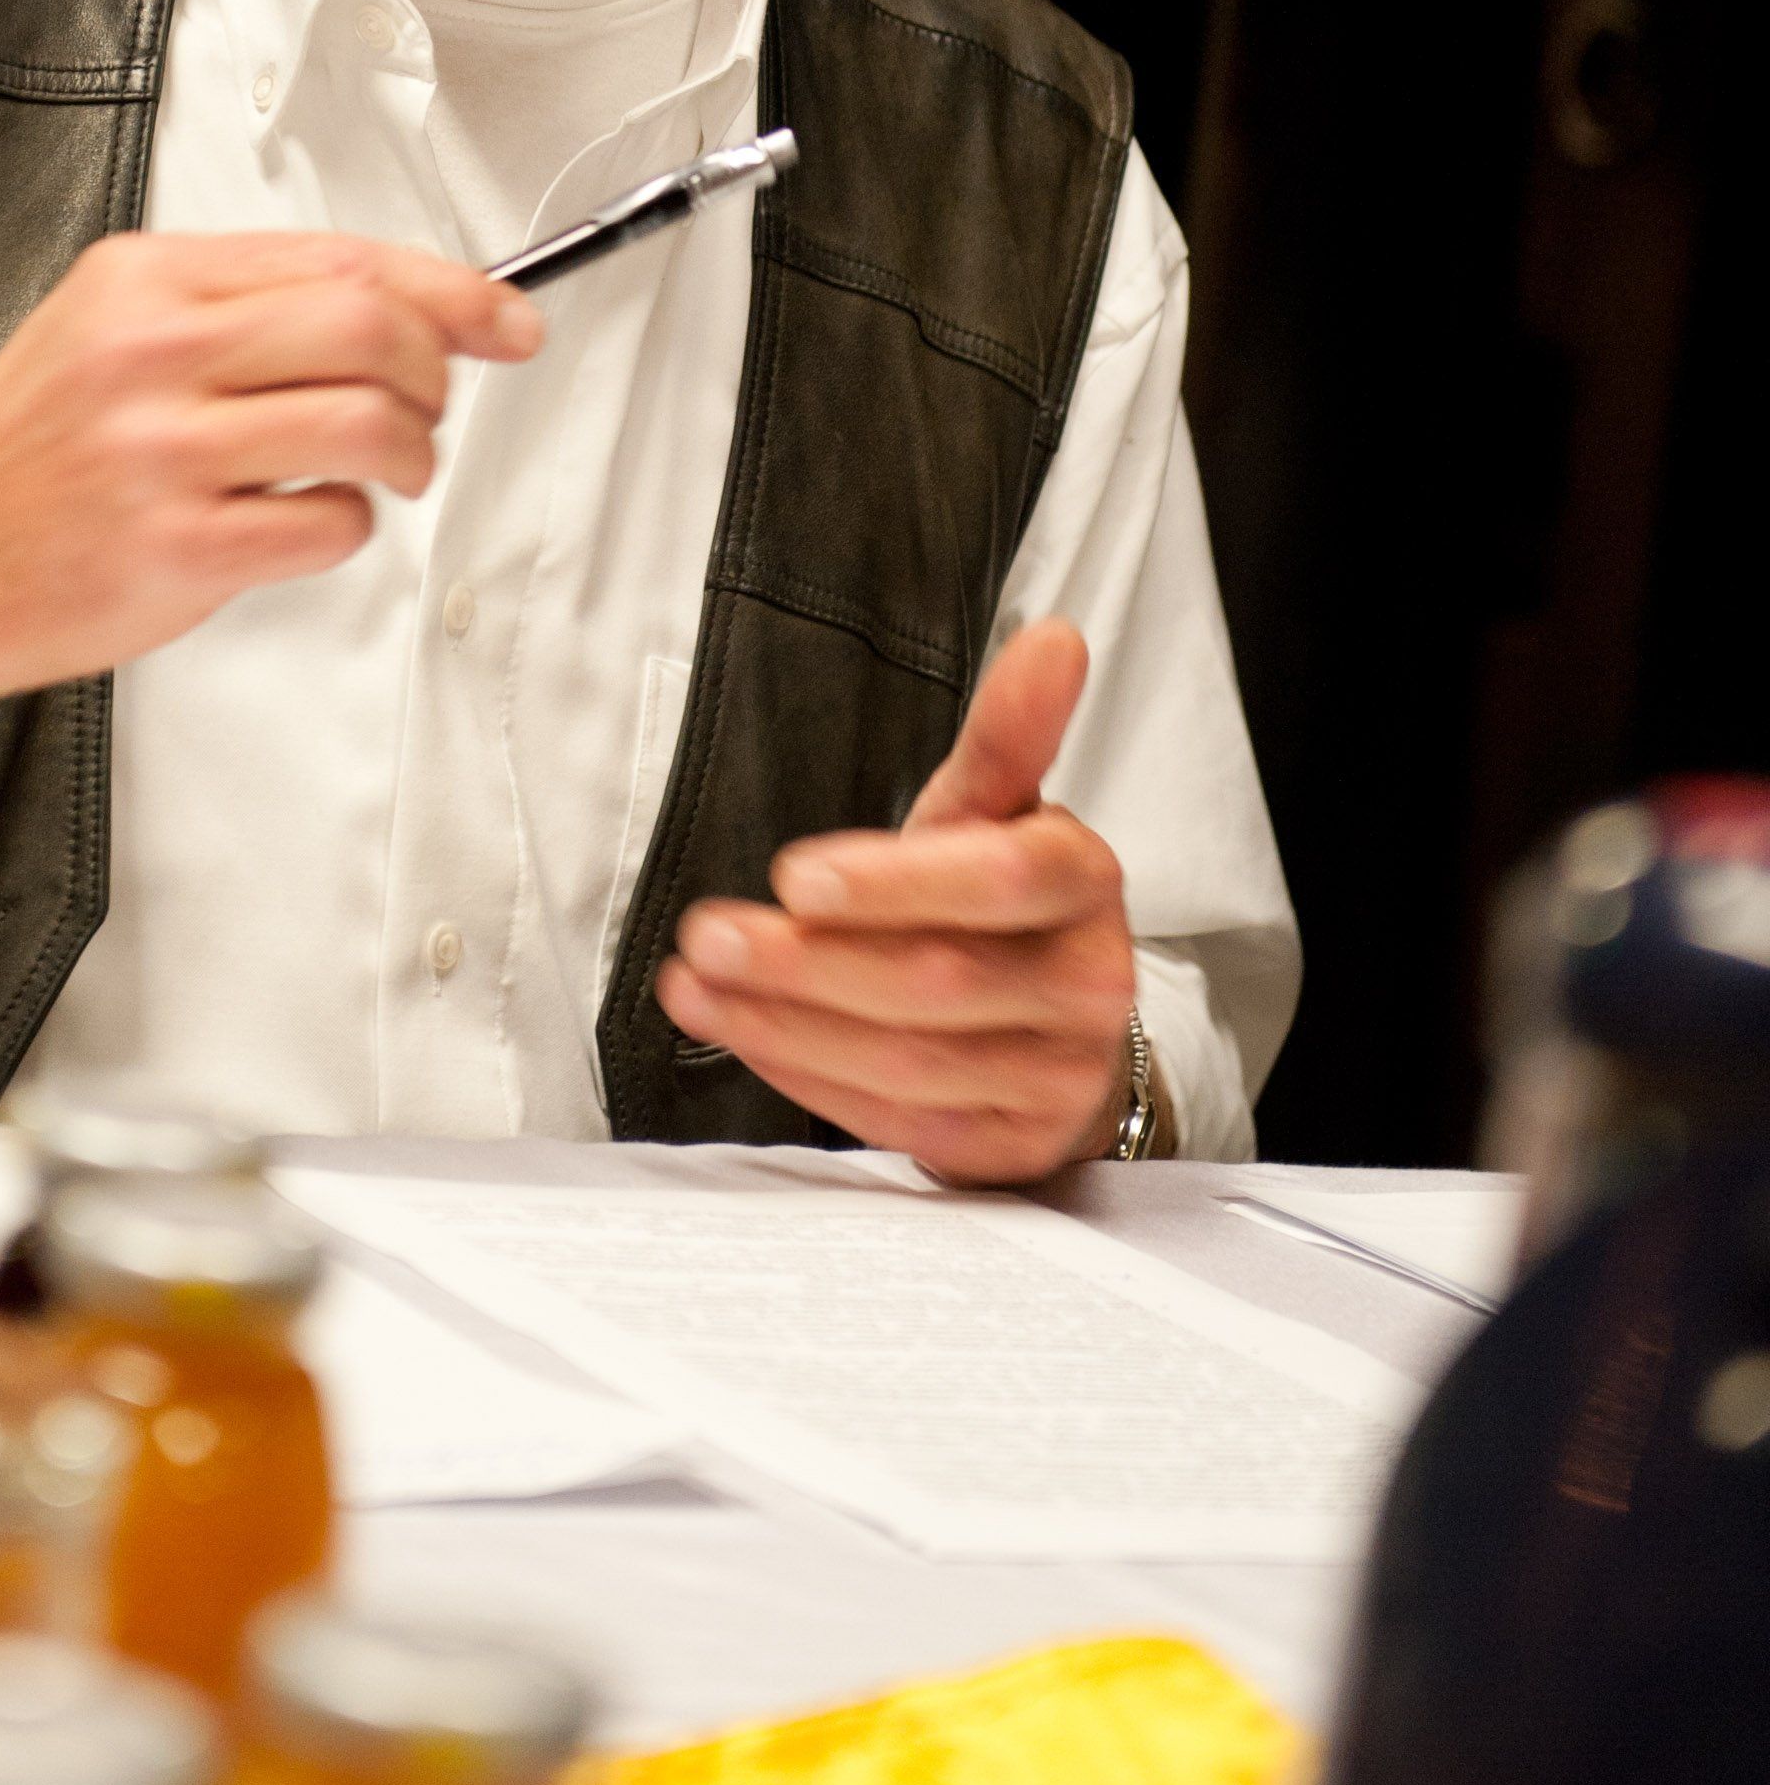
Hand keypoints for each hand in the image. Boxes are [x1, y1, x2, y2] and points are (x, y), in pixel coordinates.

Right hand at [0, 229, 538, 728]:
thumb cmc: (30, 451)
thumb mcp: (110, 328)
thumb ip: (240, 306)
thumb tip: (402, 303)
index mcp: (145, 280)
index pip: (341, 259)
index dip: (452, 290)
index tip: (506, 320)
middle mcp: (152, 352)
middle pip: (369, 328)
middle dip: (435, 371)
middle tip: (427, 405)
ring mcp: (161, 452)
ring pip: (365, 422)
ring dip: (410, 452)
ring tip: (386, 468)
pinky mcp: (176, 550)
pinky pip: (327, 526)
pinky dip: (348, 526)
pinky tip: (306, 521)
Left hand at [654, 621, 1142, 1181]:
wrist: (1054, 1028)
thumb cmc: (999, 904)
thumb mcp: (993, 810)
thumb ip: (1007, 732)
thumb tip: (1053, 638)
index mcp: (1083, 880)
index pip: (1000, 878)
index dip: (895, 881)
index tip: (793, 875)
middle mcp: (1090, 982)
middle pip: (938, 978)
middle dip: (805, 961)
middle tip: (706, 935)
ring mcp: (1059, 1074)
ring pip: (910, 1060)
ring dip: (785, 1024)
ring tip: (694, 985)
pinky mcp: (1018, 1147)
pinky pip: (904, 1122)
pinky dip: (811, 1080)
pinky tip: (747, 1037)